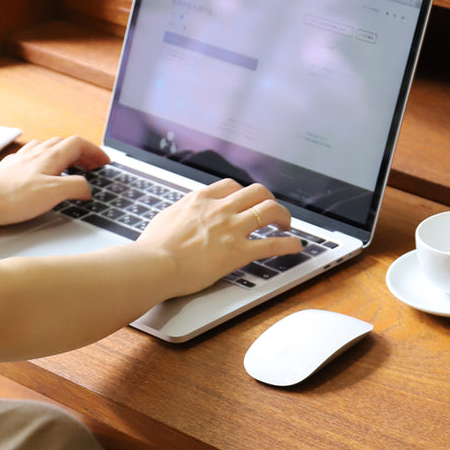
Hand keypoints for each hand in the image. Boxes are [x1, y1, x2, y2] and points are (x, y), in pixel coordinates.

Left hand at [0, 136, 107, 226]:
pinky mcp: (9, 170)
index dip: (95, 151)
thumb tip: (87, 188)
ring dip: (63, 155)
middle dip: (82, 153)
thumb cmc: (11, 198)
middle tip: (92, 166)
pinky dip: (45, 162)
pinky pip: (32, 159)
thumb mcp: (52, 194)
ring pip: (47, 149)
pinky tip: (41, 174)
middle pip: (64, 144)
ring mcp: (21, 161)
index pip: (79, 143)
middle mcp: (35, 154)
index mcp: (49, 157)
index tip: (104, 163)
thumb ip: (75, 187)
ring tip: (70, 168)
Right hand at [137, 179, 302, 297]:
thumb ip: (181, 213)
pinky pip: (273, 244)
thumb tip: (181, 215)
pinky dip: (289, 244)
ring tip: (287, 224)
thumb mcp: (166, 218)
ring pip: (270, 210)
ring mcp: (232, 228)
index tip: (247, 200)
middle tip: (272, 210)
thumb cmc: (153, 247)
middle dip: (268, 198)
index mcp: (201, 199)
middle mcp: (220, 208)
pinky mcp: (239, 252)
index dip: (243, 193)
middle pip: (256, 191)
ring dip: (283, 215)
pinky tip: (296, 246)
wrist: (154, 264)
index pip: (230, 186)